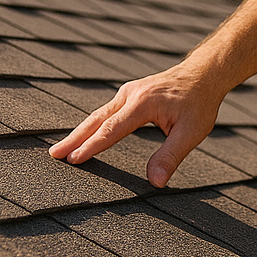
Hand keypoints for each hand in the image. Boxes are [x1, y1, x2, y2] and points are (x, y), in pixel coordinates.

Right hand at [48, 60, 224, 186]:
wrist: (203, 74)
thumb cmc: (199, 103)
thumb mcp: (192, 132)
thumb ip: (171, 156)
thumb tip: (155, 182)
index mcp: (143, 103)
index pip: (111, 129)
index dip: (92, 146)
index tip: (73, 159)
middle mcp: (131, 94)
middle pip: (96, 120)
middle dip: (74, 138)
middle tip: (53, 154)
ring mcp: (128, 92)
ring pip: (98, 114)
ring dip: (79, 131)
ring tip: (61, 148)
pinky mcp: (129, 93)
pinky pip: (106, 111)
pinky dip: (91, 124)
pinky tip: (83, 135)